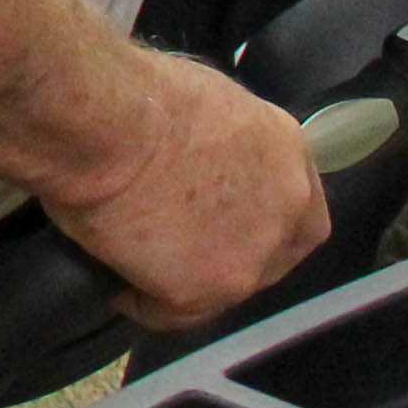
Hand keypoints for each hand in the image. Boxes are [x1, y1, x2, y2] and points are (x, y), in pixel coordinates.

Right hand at [41, 53, 329, 334]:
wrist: (106, 126)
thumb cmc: (138, 94)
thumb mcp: (208, 101)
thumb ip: (228, 143)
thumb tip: (202, 161)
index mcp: (289, 151)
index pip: (301, 207)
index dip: (264, 220)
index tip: (226, 221)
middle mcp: (286, 209)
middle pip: (271, 254)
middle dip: (229, 255)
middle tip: (179, 245)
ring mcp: (250, 257)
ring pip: (222, 288)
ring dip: (186, 280)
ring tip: (137, 260)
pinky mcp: (203, 293)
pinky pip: (170, 313)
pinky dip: (142, 301)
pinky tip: (115, 280)